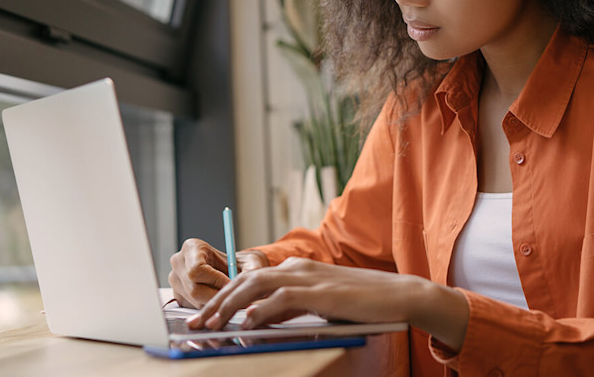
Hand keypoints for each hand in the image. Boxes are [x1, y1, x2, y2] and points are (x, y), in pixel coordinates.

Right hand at [168, 238, 268, 308]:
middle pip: (194, 289)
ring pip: (194, 301)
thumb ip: (252, 269)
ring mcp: (175, 280)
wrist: (233, 271)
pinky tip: (220, 301)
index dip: (216, 281)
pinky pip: (193, 308)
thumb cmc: (240, 264)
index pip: (197, 270)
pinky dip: (209, 309)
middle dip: (217, 296)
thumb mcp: (251, 263)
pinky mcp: (178, 296)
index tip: (231, 284)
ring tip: (229, 299)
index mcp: (191, 247)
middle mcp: (178, 262)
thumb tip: (253, 280)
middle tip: (234, 298)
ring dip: (214, 304)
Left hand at [186, 257, 423, 330]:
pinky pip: (283, 299)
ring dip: (229, 306)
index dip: (221, 297)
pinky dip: (261, 309)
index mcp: (294, 269)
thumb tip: (256, 320)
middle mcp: (296, 268)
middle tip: (195, 323)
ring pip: (256, 286)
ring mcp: (308, 278)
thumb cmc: (359, 303)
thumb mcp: (316, 304)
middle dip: (215, 303)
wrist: (398, 295)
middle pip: (243, 281)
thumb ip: (287, 308)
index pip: (247, 280)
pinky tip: (246, 323)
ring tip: (211, 324)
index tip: (202, 316)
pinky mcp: (320, 292)